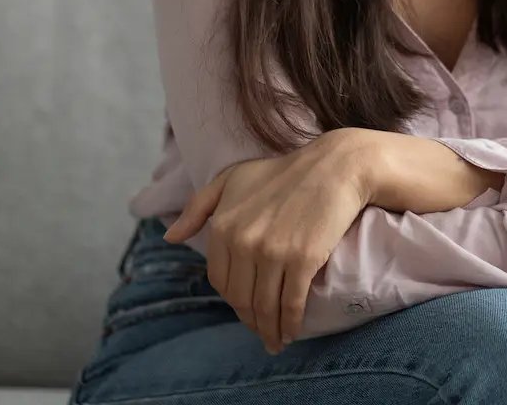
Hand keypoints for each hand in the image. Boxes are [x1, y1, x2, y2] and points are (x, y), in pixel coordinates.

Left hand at [164, 128, 377, 354]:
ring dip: (270, 330)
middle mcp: (243, 242)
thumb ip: (197, 208)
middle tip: (263, 333)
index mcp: (223, 226)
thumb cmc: (284, 172)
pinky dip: (291, 323)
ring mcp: (273, 252)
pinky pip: (291, 302)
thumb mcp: (232, 179)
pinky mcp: (302, 259)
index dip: (233, 300)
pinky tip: (293, 331)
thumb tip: (169, 238)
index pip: (220, 280)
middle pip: (242, 298)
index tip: (245, 309)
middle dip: (251, 321)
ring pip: (265, 306)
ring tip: (277, 341)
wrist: (336, 166)